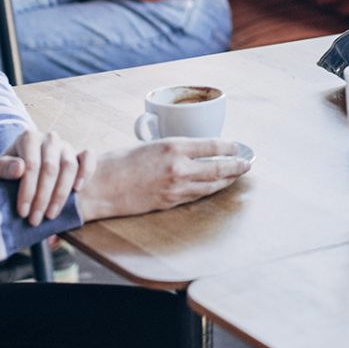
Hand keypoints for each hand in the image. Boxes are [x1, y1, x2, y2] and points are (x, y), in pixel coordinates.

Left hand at [0, 129, 85, 223]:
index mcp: (29, 137)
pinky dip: (86, 172)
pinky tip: (77, 189)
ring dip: (61, 193)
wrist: (23, 167)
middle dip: (42, 198)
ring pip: (69, 167)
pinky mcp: (79, 152)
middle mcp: (49, 138)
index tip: (23, 212)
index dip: (27, 191)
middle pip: (50, 169)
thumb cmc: (9, 170)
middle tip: (36, 219)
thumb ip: (3, 168)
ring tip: (51, 214)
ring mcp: (66, 145)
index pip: (30, 165)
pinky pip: (89, 158)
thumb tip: (19, 168)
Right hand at [74, 139, 249, 219]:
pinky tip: (215, 187)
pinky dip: (209, 190)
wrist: (101, 187)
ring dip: (226, 180)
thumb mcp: (150, 145)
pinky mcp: (170, 202)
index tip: (238, 147)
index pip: (211, 146)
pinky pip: (196, 195)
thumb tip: (192, 151)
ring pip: (210, 185)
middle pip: (217, 168)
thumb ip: (172, 149)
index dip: (228, 147)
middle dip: (236, 166)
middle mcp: (178, 167)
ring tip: (236, 175)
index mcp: (172, 147)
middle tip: (247, 164)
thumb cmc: (119, 162)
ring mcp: (175, 188)